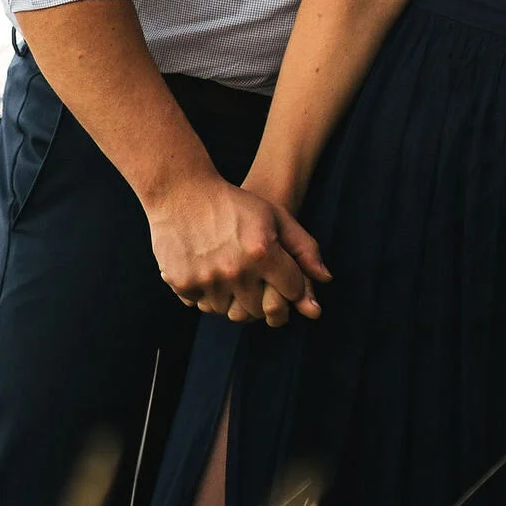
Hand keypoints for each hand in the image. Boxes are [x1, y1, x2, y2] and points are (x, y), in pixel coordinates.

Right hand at [147, 170, 329, 325]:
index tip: (280, 272)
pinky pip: (204, 306)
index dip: (290, 283)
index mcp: (262, 253)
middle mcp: (235, 271)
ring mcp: (207, 280)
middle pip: (262, 309)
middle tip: (254, 277)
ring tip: (231, 274)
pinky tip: (209, 273)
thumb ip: (304, 248)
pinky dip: (208, 296)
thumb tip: (325, 279)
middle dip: (263, 296)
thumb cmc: (233, 203)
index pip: (292, 291)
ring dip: (234, 299)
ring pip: (231, 312)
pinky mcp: (183, 285)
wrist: (179, 193)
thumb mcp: (275, 216)